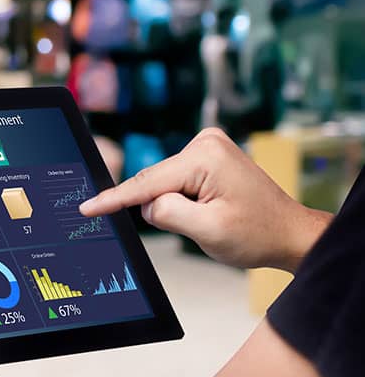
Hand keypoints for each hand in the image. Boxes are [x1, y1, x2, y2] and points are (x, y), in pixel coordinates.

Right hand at [79, 128, 330, 271]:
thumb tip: (146, 205)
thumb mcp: (208, 231)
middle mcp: (205, 143)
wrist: (289, 233)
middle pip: (155, 182)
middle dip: (162, 208)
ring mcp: (207, 146)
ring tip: (212, 217)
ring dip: (175, 205)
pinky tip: (208, 209)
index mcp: (206, 157)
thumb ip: (167, 213)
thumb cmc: (258, 233)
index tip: (87, 208)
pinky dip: (181, 199)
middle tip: (200, 225)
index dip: (114, 199)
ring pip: (163, 184)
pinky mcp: (207, 156)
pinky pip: (174, 181)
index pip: (147, 183)